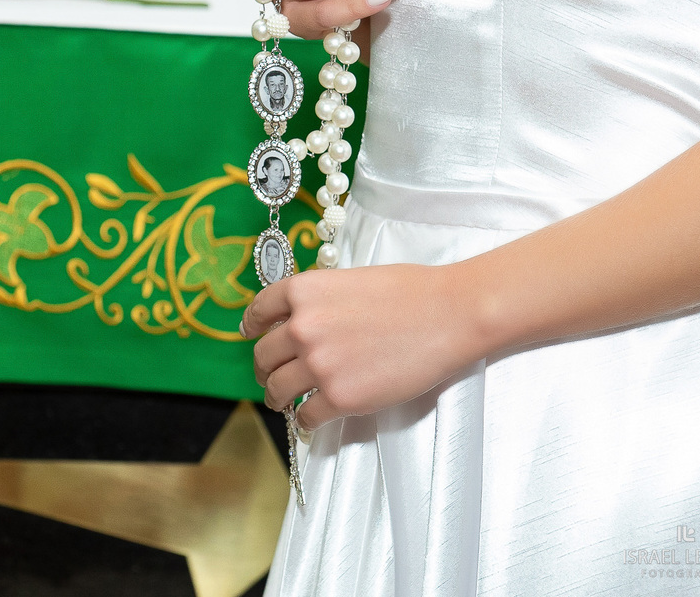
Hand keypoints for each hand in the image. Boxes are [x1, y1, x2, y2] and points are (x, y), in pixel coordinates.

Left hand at [240, 263, 485, 429]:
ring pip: (278, 390)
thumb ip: (318, 301)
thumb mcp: (349, 280)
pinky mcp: (340, 397)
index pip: (259, 311)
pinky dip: (306, 420)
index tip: (251, 335)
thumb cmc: (410, 292)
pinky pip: (306, 416)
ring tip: (282, 403)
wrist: (448, 313)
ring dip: (276, 398)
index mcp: (303, 291)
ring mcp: (318, 364)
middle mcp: (301, 327)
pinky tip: (312, 419)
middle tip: (269, 378)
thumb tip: (302, 321)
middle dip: (264, 369)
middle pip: (264, 356)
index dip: (252, 326)